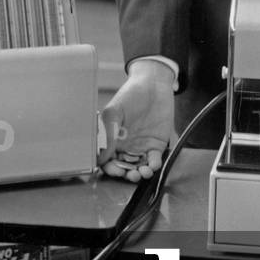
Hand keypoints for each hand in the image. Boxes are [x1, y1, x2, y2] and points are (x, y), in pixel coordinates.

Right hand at [98, 60, 174, 181]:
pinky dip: (154, 165)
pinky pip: (155, 159)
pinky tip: (153, 165)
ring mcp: (141, 146)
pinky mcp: (157, 144)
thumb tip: (102, 156)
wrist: (153, 84)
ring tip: (143, 173)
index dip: (111, 168)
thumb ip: (107, 134)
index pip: (108, 161)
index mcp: (112, 139)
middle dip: (127, 175)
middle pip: (124, 168)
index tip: (115, 170)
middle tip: (131, 175)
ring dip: (141, 174)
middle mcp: (126, 146)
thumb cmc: (130, 94)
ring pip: (139, 167)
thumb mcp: (114, 111)